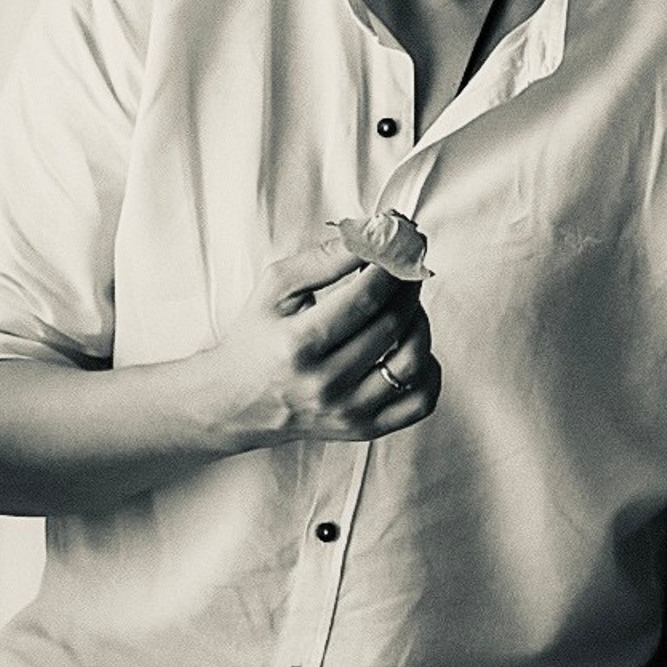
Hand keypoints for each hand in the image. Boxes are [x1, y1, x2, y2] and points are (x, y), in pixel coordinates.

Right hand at [202, 231, 439, 452]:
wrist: (238, 402)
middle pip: (392, 325)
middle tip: (408, 267)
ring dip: (420, 323)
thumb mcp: (274, 289)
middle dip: (408, 286)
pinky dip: (428, 370)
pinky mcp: (364, 429)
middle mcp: (324, 384)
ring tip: (407, 305)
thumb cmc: (257, 338)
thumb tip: (371, 237)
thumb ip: (322, 259)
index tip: (401, 246)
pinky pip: (420, 402)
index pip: (365, 298)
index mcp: (297, 345)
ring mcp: (347, 411)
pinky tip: (411, 348)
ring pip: (412, 362)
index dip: (392, 266)